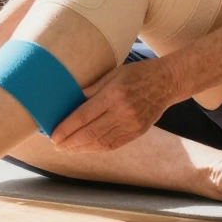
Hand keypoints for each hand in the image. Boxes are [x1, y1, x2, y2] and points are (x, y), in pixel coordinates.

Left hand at [50, 59, 177, 151]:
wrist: (167, 82)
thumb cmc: (138, 73)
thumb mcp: (113, 74)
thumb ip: (92, 89)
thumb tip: (71, 103)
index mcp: (114, 95)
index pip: (84, 116)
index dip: (67, 128)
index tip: (54, 135)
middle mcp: (122, 113)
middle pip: (90, 133)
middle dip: (71, 142)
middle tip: (57, 145)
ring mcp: (131, 125)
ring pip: (101, 143)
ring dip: (82, 148)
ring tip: (68, 148)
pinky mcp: (137, 133)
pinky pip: (113, 145)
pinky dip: (97, 148)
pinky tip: (86, 147)